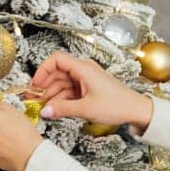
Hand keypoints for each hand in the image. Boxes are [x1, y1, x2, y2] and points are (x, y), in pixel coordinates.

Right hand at [26, 49, 151, 129]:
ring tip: (41, 107)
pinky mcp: (88, 89)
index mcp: (83, 68)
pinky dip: (61, 99)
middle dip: (44, 86)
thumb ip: (63, 109)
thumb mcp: (86, 109)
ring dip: (51, 94)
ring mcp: (86, 79)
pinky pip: (70, 91)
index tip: (35, 85)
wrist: (136, 110)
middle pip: (57, 73)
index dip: (43, 70)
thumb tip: (44, 111)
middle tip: (33, 100)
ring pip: (62, 83)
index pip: (56, 59)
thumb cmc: (117, 105)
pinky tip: (54, 109)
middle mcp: (83, 70)